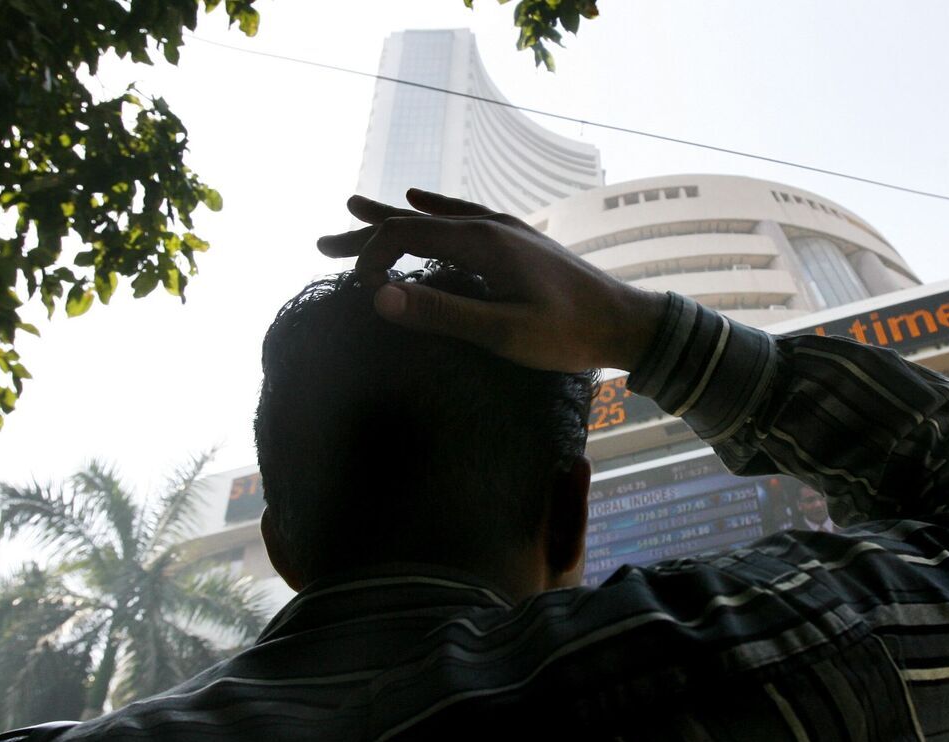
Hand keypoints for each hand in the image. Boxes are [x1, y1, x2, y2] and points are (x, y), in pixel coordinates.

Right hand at [316, 189, 664, 372]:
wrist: (626, 322)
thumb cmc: (568, 335)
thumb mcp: (503, 333)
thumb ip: (442, 313)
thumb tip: (379, 299)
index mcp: (483, 242)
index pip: (407, 235)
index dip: (373, 259)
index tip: (359, 295)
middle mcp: (490, 226)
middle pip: (415, 222)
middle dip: (367, 234)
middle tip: (321, 244)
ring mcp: (505, 229)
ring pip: (436, 217)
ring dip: (393, 219)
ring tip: (354, 209)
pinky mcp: (518, 239)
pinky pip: (462, 214)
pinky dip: (434, 209)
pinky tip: (422, 198)